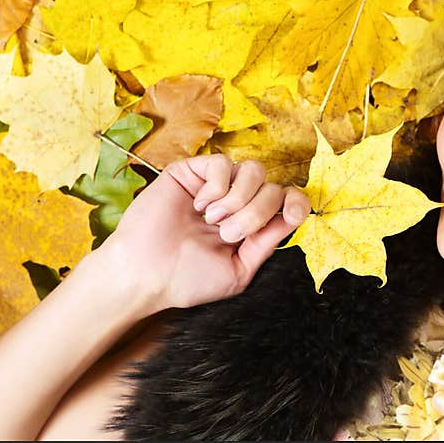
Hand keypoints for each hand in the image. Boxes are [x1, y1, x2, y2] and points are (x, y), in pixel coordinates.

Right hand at [96, 154, 311, 312]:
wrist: (146, 274)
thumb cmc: (187, 279)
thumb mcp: (239, 271)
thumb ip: (266, 244)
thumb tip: (292, 217)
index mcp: (249, 226)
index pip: (286, 200)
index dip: (297, 202)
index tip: (292, 214)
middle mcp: (236, 202)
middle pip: (272, 188)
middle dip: (255, 214)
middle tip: (227, 234)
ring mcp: (215, 186)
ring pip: (253, 171)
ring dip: (238, 199)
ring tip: (213, 220)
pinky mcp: (191, 172)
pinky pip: (222, 163)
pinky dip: (217, 186)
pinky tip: (199, 205)